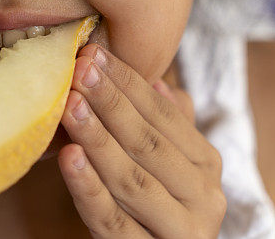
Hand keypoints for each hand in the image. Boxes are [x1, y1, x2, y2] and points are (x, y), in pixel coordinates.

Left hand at [57, 44, 225, 238]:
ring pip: (132, 180)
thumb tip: (157, 80)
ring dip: (98, 139)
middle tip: (79, 70)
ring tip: (70, 105)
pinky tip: (69, 158)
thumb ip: (164, 125)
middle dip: (111, 103)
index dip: (128, 82)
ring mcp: (181, 232)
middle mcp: (203, 198)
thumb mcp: (164, 164)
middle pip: (150, 143)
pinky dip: (89, 188)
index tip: (93, 53)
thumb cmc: (153, 207)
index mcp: (206, 165)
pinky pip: (113, 221)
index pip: (164, 115)